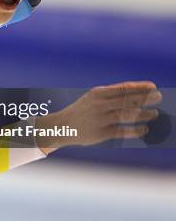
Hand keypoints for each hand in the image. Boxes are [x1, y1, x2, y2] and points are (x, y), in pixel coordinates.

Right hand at [36, 81, 161, 154]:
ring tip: (155, 113)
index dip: (140, 87)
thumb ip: (112, 96)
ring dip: (144, 114)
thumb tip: (137, 95)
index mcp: (98, 93)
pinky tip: (144, 130)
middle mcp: (100, 105)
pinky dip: (136, 130)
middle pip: (128, 100)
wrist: (62, 126)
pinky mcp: (101, 133)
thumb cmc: (82, 111)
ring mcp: (100, 119)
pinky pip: (123, 131)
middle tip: (159, 97)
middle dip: (146, 98)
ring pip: (128, 115)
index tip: (153, 87)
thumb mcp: (93, 98)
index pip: (124, 88)